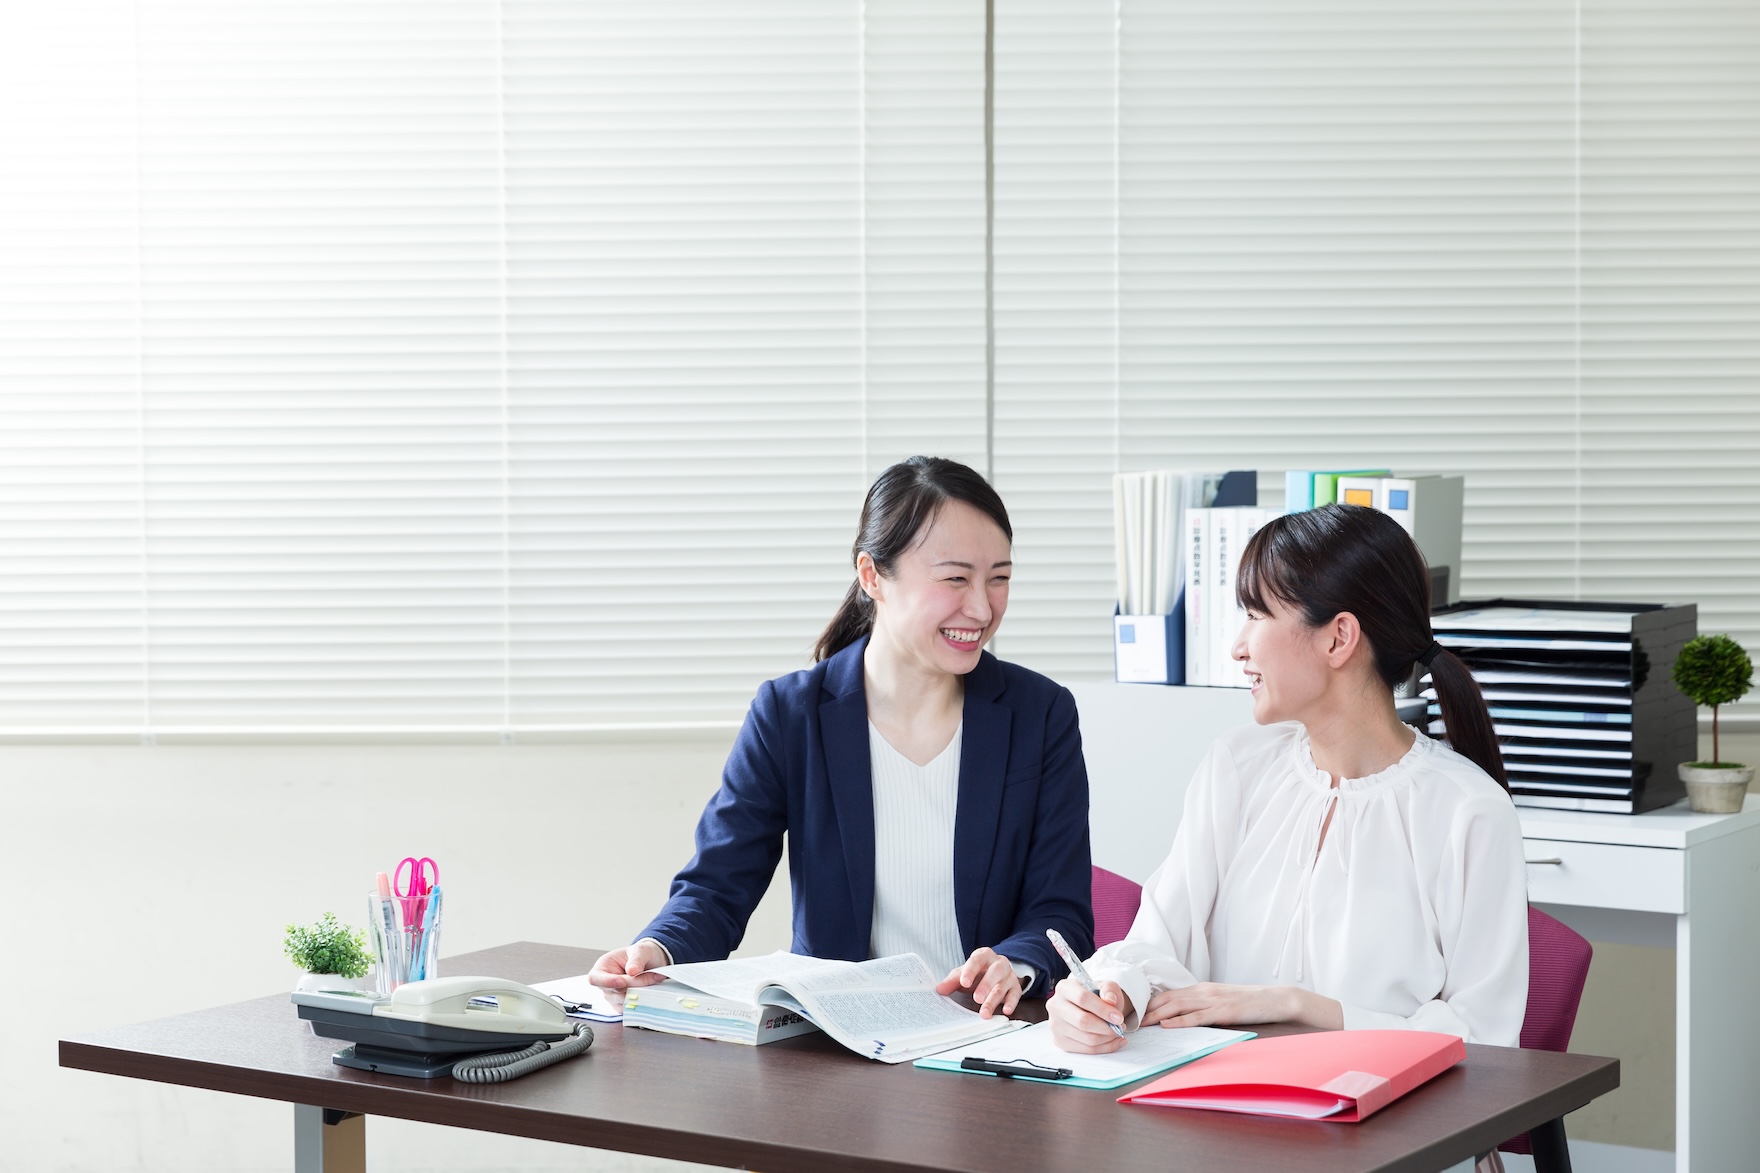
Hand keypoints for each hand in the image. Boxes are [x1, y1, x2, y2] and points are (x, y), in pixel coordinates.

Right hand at [587, 940, 670, 1000]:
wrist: (650, 962)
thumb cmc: (641, 954)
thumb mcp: (640, 950)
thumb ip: (636, 959)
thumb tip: (632, 971)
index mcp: (603, 967)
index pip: (595, 979)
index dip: (607, 982)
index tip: (622, 981)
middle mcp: (605, 984)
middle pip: (614, 991)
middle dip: (634, 985)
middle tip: (653, 976)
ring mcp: (613, 996)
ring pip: (624, 1001)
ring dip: (640, 993)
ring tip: (654, 981)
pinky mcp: (623, 1005)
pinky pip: (630, 1008)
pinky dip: (642, 1001)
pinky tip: (651, 991)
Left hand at [934, 947, 1022, 1018]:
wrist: (998, 971)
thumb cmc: (978, 972)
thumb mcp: (964, 973)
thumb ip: (952, 981)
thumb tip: (939, 989)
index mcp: (984, 956)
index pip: (977, 960)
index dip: (970, 971)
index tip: (963, 982)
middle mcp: (999, 963)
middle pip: (994, 972)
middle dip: (986, 985)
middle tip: (977, 998)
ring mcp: (1009, 975)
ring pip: (1003, 986)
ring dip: (994, 1000)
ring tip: (985, 1013)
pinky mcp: (1016, 987)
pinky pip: (1016, 995)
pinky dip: (1011, 1003)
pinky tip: (1005, 1011)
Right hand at [1046, 976, 1129, 1052]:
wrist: (1087, 1008)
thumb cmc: (1096, 996)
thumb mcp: (1105, 987)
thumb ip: (1110, 990)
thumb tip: (1110, 1001)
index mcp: (1064, 988)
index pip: (1083, 999)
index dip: (1103, 1010)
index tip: (1118, 1017)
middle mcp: (1055, 1006)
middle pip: (1083, 1022)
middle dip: (1107, 1027)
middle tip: (1120, 1026)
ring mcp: (1055, 1026)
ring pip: (1087, 1038)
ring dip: (1108, 1038)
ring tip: (1117, 1032)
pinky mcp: (1060, 1041)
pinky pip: (1087, 1050)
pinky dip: (1105, 1047)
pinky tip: (1114, 1041)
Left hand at [1141, 982, 1340, 1029]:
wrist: (1275, 998)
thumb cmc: (1248, 1002)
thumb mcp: (1221, 1001)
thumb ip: (1202, 1006)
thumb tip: (1181, 1017)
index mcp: (1201, 989)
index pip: (1168, 994)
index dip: (1149, 1003)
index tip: (1133, 1013)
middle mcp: (1203, 991)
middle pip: (1166, 999)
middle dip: (1145, 1010)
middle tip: (1128, 1020)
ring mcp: (1213, 1000)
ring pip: (1177, 1006)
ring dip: (1155, 1015)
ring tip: (1139, 1025)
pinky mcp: (1223, 1011)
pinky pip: (1197, 1016)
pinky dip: (1179, 1021)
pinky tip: (1167, 1025)